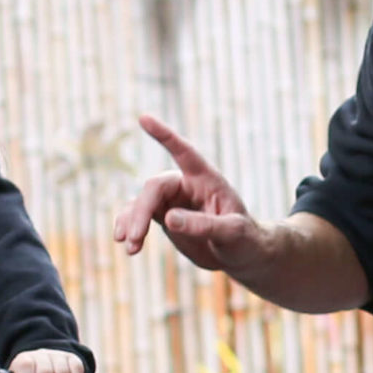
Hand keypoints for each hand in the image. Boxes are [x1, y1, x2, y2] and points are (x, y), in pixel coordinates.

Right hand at [116, 115, 272, 273]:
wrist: (241, 255)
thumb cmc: (244, 239)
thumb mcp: (232, 232)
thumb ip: (204, 225)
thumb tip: (168, 218)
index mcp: (206, 179)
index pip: (184, 152)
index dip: (164, 135)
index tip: (143, 118)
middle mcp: (185, 185)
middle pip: (154, 188)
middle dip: (141, 211)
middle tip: (135, 237)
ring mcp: (172, 201)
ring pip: (141, 202)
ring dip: (131, 222)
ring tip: (131, 248)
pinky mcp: (163, 216)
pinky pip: (138, 215)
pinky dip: (128, 227)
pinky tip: (127, 245)